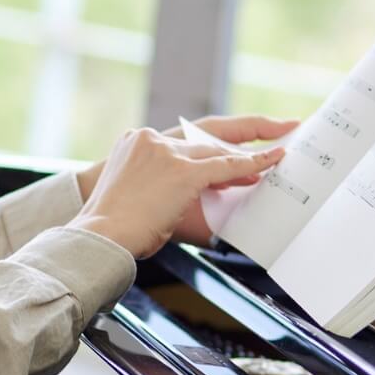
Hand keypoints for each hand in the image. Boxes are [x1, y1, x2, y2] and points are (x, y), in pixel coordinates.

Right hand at [70, 119, 291, 259]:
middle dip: (232, 150)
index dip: (205, 145)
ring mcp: (167, 153)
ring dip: (245, 160)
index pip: (179, 141)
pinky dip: (251, 164)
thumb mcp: (131, 191)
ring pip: (214, 153)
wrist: (101, 235)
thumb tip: (182, 200)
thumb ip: (155, 183)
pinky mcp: (183, 171)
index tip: (219, 146)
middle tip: (263, 150)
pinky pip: (225, 166)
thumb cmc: (111, 227)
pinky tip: (270, 161)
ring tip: (273, 158)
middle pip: (201, 143)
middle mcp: (150, 139)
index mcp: (134, 141)